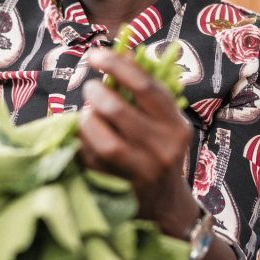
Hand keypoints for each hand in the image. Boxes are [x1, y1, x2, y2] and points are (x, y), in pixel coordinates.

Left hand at [79, 49, 199, 237]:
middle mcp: (165, 147)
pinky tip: (82, 136)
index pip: (146, 86)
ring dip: (87, 120)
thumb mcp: (163, 124)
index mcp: (177, 125)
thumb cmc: (159, 152)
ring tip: (85, 114)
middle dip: (96, 93)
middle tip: (89, 88)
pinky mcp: (123, 187)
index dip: (116, 65)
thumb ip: (145, 94)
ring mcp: (143, 170)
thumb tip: (121, 53)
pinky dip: (82, 143)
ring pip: (105, 139)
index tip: (95, 54)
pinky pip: (93, 160)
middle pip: (118, 109)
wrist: (166, 206)